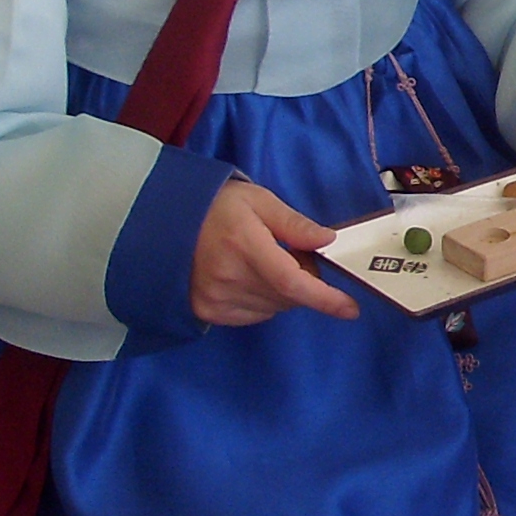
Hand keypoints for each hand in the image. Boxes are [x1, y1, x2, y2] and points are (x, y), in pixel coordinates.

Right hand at [189, 180, 358, 326]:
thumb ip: (294, 224)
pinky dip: (264, 300)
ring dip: (283, 291)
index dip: (324, 298)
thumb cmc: (216, 207)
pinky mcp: (208, 312)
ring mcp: (216, 299)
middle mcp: (229, 278)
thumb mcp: (258, 201)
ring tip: (265, 262)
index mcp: (244, 245)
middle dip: (304, 280)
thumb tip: (328, 241)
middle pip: (288, 297)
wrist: (165, 221)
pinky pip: (255, 315)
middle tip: (293, 254)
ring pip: (274, 308)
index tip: (350, 308)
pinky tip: (248, 277)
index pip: (291, 282)